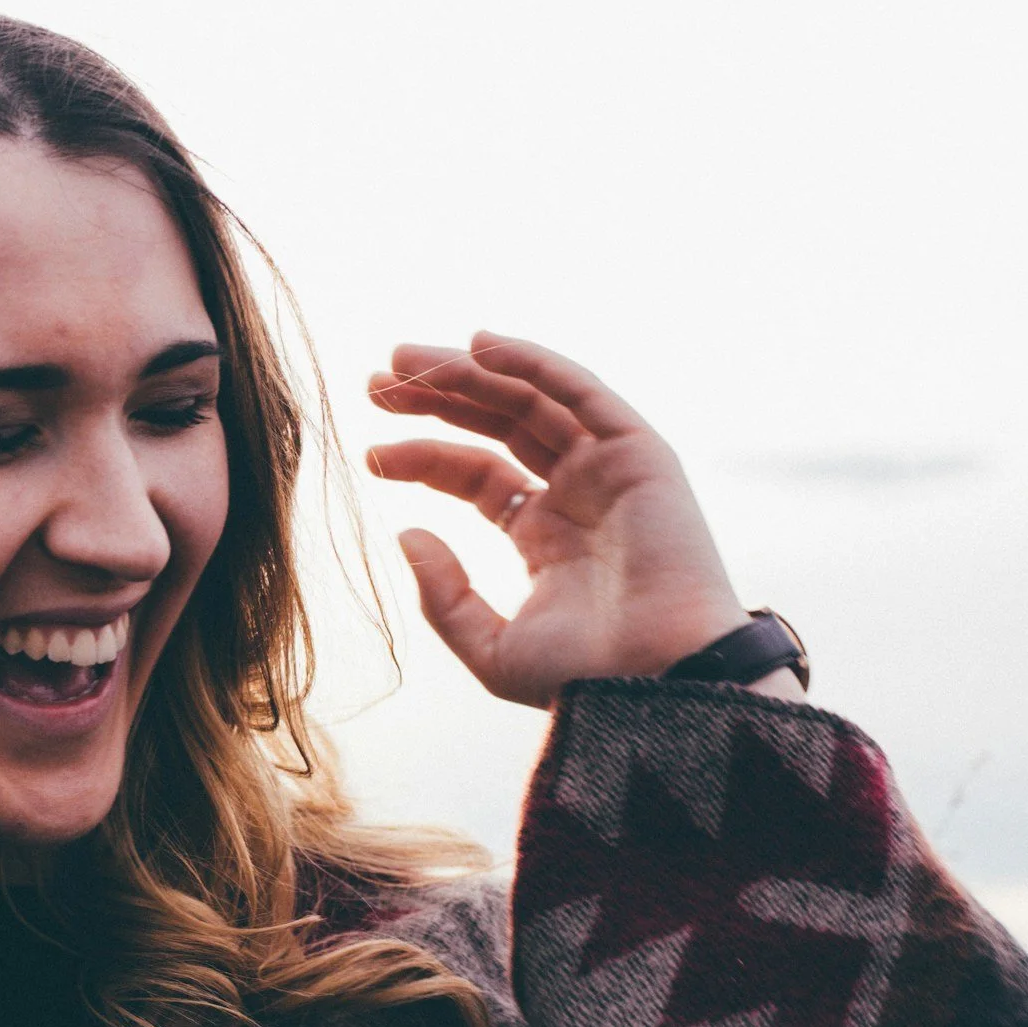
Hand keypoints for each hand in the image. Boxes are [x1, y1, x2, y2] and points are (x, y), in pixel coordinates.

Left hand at [365, 332, 767, 708]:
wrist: (657, 681)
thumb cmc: (584, 677)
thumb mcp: (491, 645)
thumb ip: (443, 594)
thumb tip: (405, 534)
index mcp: (544, 536)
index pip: (475, 475)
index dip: (422, 458)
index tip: (370, 453)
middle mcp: (577, 495)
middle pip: (497, 425)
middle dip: (437, 398)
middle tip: (375, 382)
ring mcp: (610, 471)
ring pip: (531, 399)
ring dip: (468, 371)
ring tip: (403, 358)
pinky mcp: (641, 454)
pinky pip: (581, 393)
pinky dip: (533, 363)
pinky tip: (477, 345)